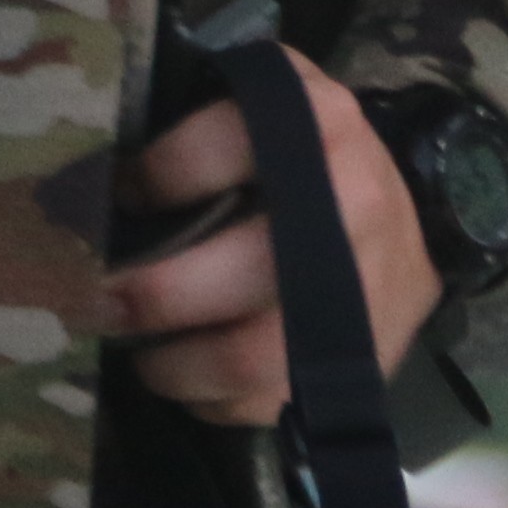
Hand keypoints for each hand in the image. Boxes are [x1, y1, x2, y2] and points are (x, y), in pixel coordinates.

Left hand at [106, 58, 440, 428]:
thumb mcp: (270, 105)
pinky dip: (214, 401)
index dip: (153, 179)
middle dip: (153, 295)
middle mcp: (352, 200)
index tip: (120, 197)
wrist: (413, 226)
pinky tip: (194, 379)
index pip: (214, 149)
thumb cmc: (307, 159)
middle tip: (101, 303)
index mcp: (317, 121)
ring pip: (251, 355)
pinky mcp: (367, 359)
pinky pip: (269, 402)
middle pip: (238, 269)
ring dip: (176, 366)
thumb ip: (202, 111)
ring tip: (145, 355)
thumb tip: (93, 153)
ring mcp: (365, 287)